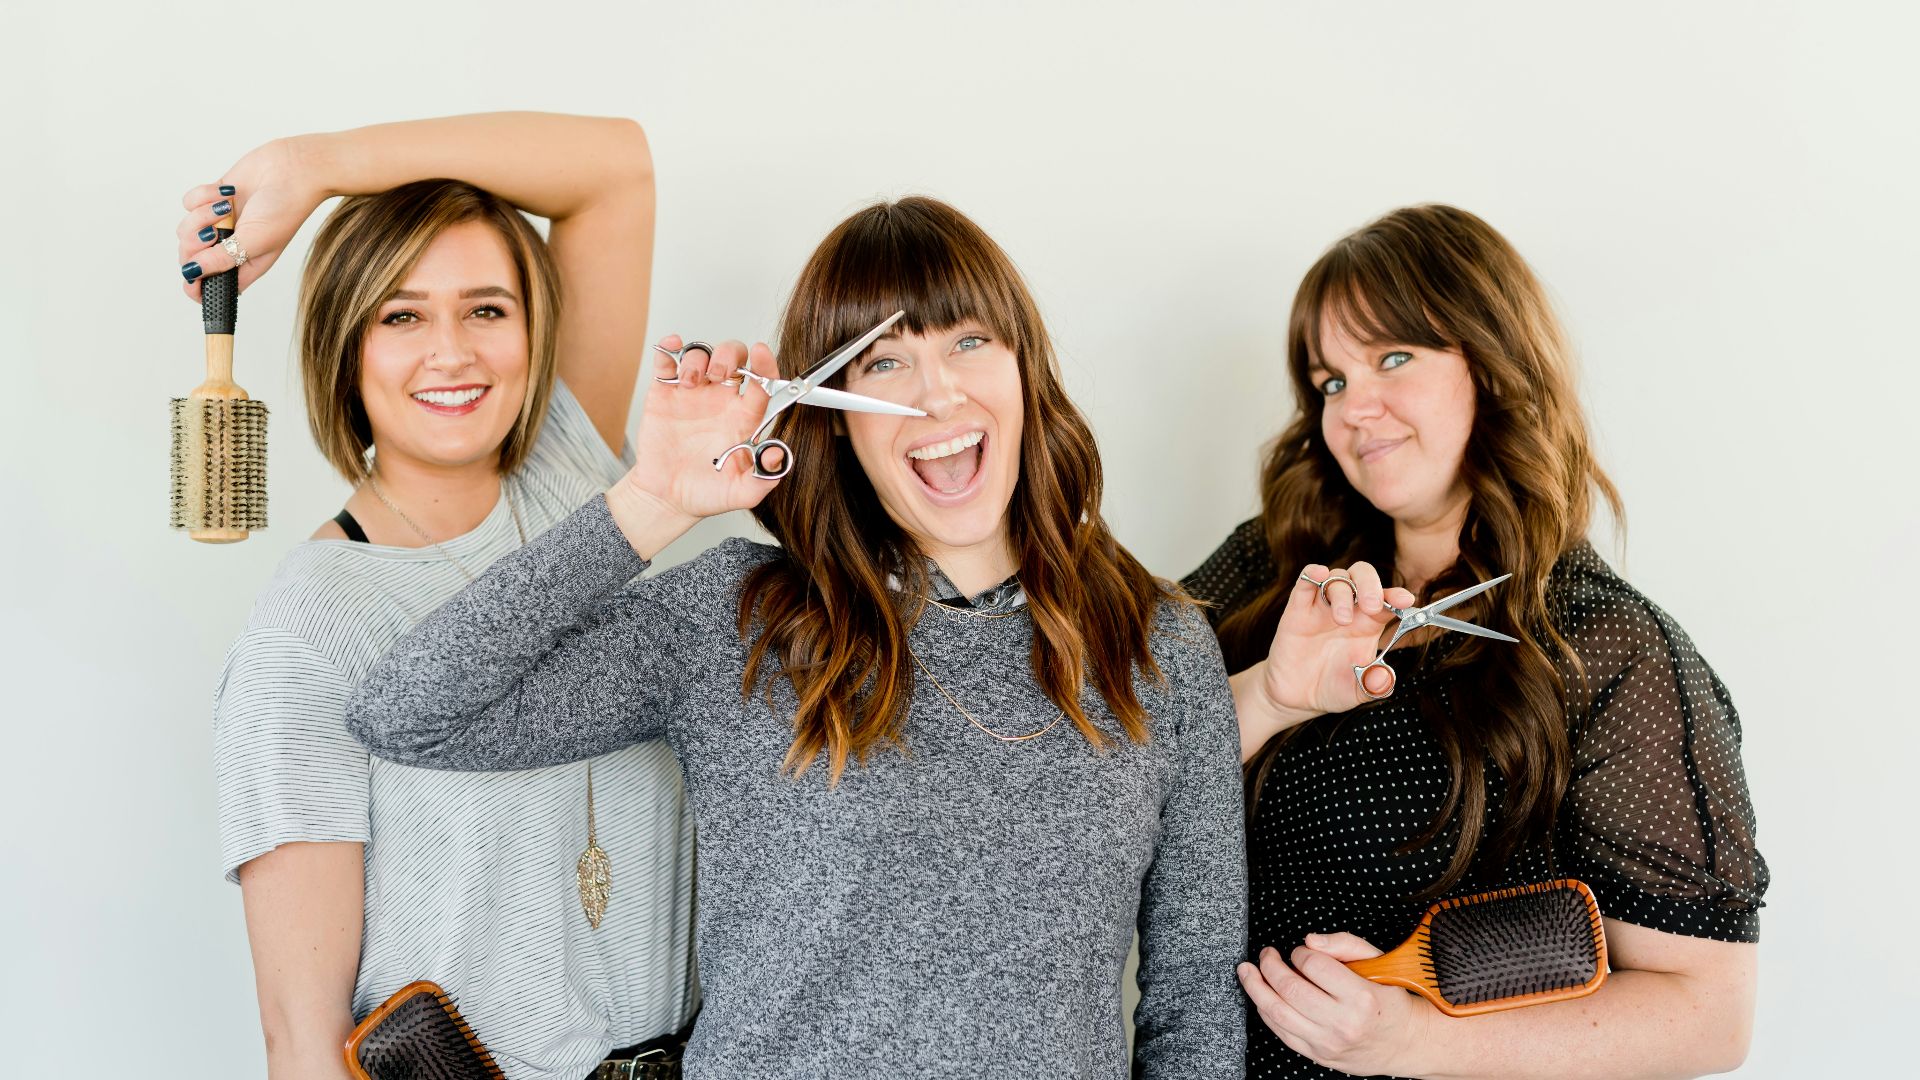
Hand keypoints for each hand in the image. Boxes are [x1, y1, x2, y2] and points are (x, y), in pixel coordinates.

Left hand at [176, 136, 326, 300]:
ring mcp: (218, 224)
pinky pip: (189, 202)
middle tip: (213, 233)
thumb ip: (222, 260)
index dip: (195, 286)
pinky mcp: (211, 200)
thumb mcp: (255, 241)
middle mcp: (228, 247)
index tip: (192, 276)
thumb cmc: (285, 209)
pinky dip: (204, 196)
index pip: (210, 285)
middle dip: (196, 243)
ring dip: (202, 215)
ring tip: (226, 208)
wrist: (290, 169)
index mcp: (243, 265)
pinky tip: (227, 192)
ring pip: (186, 229)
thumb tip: (193, 272)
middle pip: (190, 257)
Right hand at [617, 337, 788, 524]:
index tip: (762, 353)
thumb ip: (763, 479)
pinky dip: (669, 349)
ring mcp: (693, 395)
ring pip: (702, 355)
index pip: (762, 383)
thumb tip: (778, 455)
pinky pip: (667, 363)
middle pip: (734, 358)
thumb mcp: (740, 493)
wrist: (666, 499)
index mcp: (744, 418)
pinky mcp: (665, 394)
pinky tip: (671, 348)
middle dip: (729, 355)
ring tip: (689, 381)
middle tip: (719, 374)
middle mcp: (721, 400)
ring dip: (698, 358)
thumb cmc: (706, 493)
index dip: (765, 365)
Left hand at [1237, 933, 1430, 1075]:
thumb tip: (1309, 941)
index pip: (1313, 964)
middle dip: (1270, 965)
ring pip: (1277, 1012)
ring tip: (1247, 971)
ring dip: (1255, 987)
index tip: (1301, 951)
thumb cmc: (1389, 998)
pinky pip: (1280, 1031)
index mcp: (1361, 997)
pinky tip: (1261, 996)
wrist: (1404, 1043)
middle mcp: (1343, 1023)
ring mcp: (1327, 1043)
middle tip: (1267, 954)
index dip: (1299, 952)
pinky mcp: (1317, 1055)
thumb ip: (1344, 944)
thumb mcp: (1377, 962)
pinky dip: (1265, 1010)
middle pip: (1289, 988)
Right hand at [1261, 561, 1415, 718]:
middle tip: (1372, 606)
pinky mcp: (1297, 610)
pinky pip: (1305, 583)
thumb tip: (1384, 677)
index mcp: (1368, 625)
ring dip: (1344, 592)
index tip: (1405, 600)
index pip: (1386, 601)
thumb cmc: (1331, 688)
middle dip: (1371, 585)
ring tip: (1342, 619)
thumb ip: (1375, 686)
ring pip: (1337, 578)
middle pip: (1363, 577)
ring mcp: (1322, 608)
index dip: (1396, 596)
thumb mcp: (1358, 692)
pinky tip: (1319, 574)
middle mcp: (1348, 610)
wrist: (1296, 697)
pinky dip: (1312, 574)